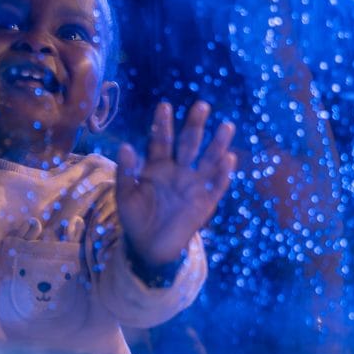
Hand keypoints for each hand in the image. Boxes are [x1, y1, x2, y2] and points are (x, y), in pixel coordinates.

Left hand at [116, 101, 235, 268]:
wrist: (148, 248)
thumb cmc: (135, 217)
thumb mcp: (125, 195)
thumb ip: (126, 171)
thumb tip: (124, 145)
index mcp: (156, 165)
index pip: (161, 140)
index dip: (163, 124)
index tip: (164, 106)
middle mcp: (177, 170)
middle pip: (188, 144)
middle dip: (195, 125)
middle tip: (202, 106)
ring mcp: (193, 185)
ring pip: (208, 160)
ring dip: (217, 144)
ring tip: (226, 126)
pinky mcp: (205, 202)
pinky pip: (216, 185)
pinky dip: (223, 173)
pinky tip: (229, 158)